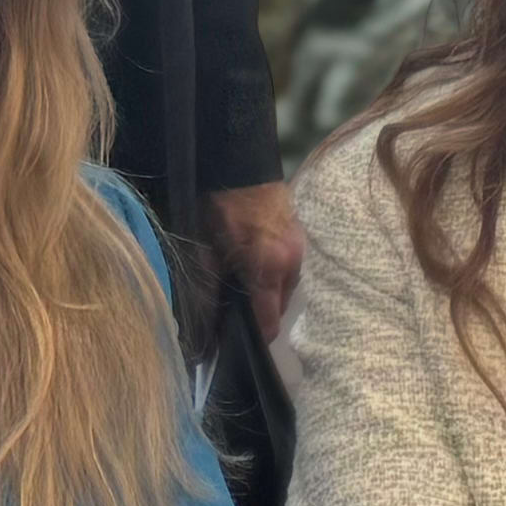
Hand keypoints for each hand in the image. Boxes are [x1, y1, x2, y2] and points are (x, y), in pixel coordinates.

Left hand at [206, 180, 304, 342]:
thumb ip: (208, 291)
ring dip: (266, 296)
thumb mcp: (205, 250)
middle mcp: (292, 263)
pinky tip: (251, 269)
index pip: (269, 323)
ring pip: (285, 291)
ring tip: (239, 289)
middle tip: (229, 314)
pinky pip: (288, 272)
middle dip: (257, 317)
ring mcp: (300, 249)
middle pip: (279, 310)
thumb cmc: (217, 205)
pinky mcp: (300, 238)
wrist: (240, 162)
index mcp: (270, 268)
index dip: (250, 338)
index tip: (230, 343)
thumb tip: (205, 329)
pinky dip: (272, 277)